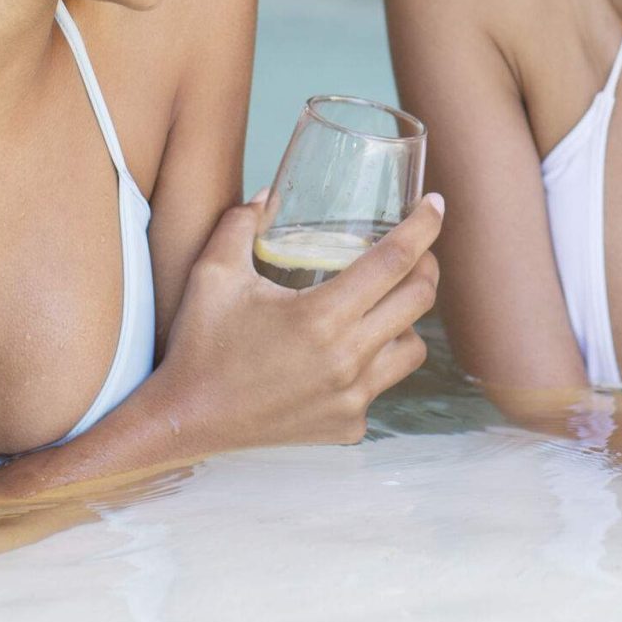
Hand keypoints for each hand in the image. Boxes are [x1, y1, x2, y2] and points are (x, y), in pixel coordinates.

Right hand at [151, 192, 443, 453]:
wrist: (185, 420)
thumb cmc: (200, 344)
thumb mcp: (214, 274)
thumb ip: (240, 224)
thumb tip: (267, 195)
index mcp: (319, 316)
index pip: (394, 261)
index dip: (424, 226)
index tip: (436, 204)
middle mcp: (346, 359)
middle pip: (418, 300)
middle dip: (426, 266)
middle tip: (415, 250)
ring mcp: (351, 398)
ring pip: (413, 348)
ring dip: (406, 319)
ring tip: (383, 304)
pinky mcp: (347, 426)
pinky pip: (382, 386)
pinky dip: (376, 364)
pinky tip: (349, 353)